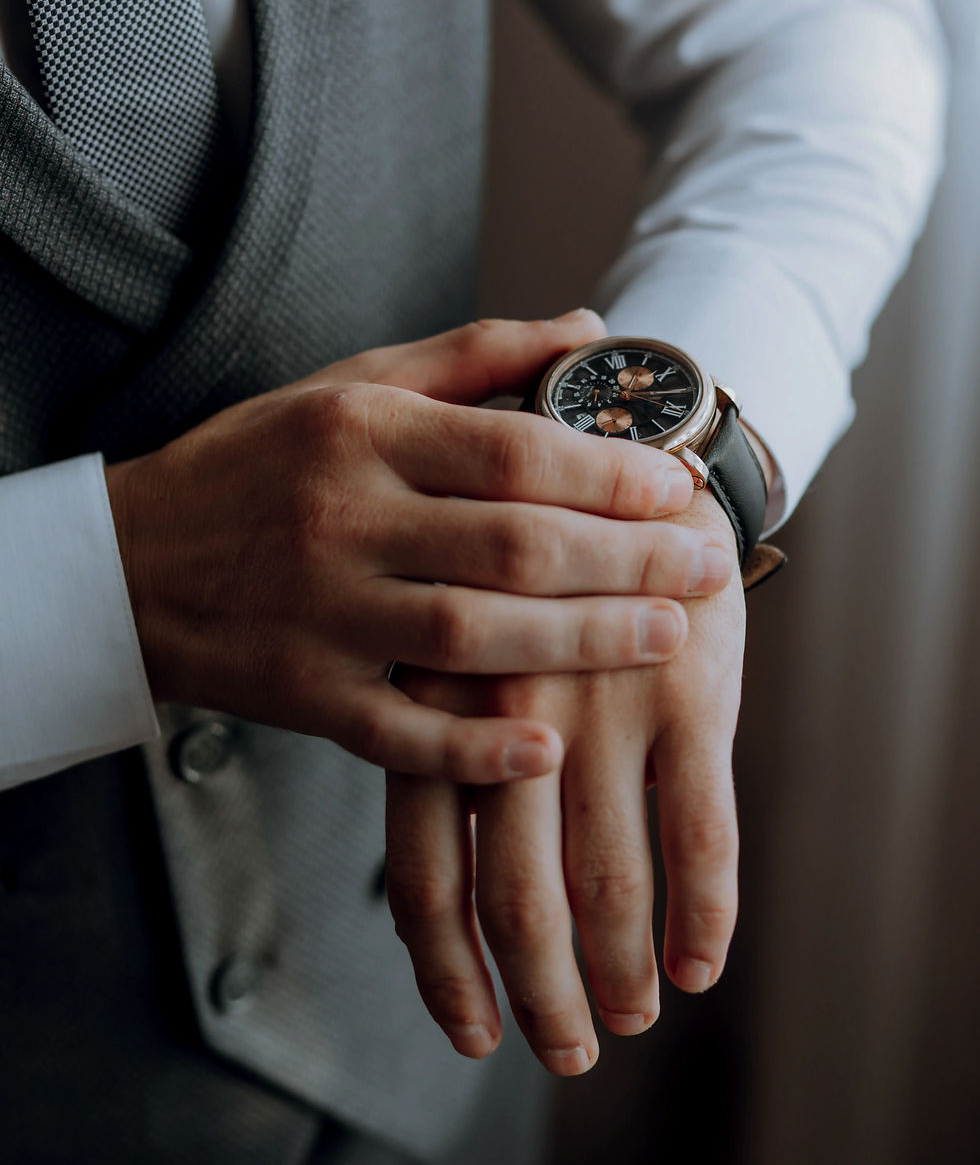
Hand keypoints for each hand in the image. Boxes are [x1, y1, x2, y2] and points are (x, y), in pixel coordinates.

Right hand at [106, 314, 733, 783]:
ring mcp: (321, 613)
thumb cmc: (257, 462)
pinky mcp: (303, 693)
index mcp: (361, 431)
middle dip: (627, 561)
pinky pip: (398, 729)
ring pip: (471, 636)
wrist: (128, 560)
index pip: (511, 450)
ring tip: (666, 638)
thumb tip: (588, 332)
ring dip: (581, 644)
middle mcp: (343, 518)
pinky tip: (545, 749)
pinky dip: (473, 745)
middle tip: (707, 567)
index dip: (609, 473)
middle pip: (513, 545)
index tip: (678, 487)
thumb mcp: (350, 385)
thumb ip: (474, 357)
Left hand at [385, 492, 743, 1070]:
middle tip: (567, 1049)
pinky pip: (703, 833)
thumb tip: (431, 891)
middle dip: (544, 995)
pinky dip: (706, 913)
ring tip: (630, 1015)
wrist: (621, 449)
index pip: (427, 871)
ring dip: (622, 973)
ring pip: (613, 882)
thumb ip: (430, 743)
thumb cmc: (520, 558)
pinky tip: (703, 960)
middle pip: (519, 897)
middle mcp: (511, 711)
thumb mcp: (446, 632)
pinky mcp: (691, 691)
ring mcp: (603, 703)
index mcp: (435, 704)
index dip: (449, 969)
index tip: (471, 1030)